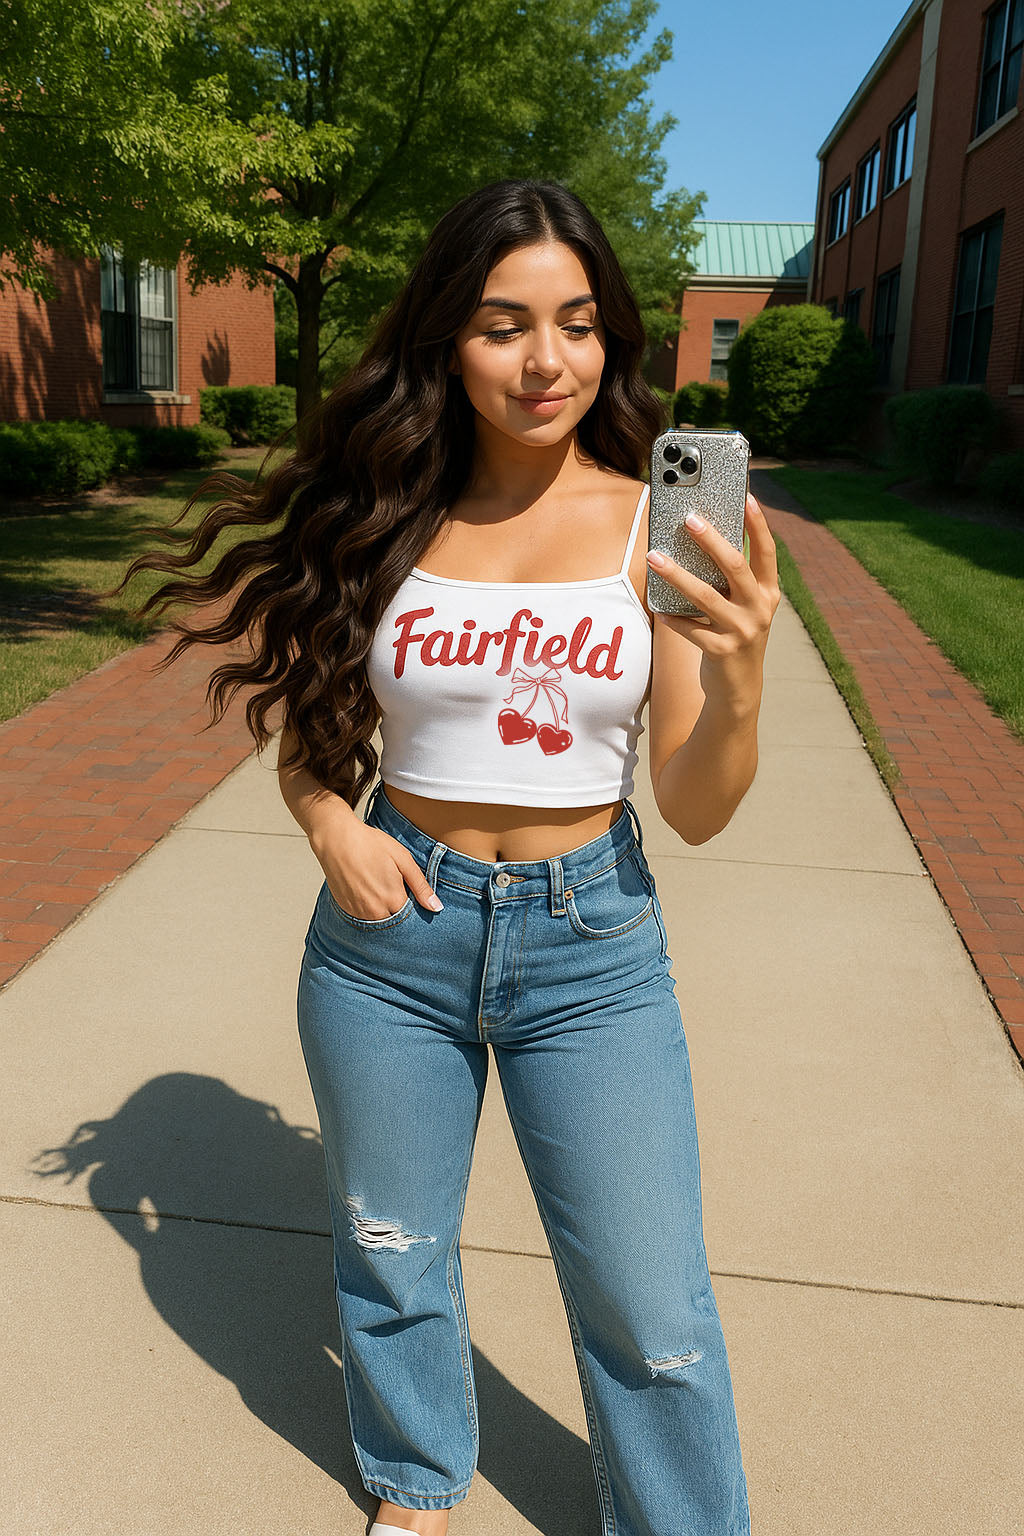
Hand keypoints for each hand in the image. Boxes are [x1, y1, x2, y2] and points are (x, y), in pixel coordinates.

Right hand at [309, 811, 442, 917]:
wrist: (336, 839)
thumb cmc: (371, 845)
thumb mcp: (403, 860)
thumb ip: (421, 886)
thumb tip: (437, 907)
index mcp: (394, 899)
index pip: (412, 919)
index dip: (415, 909)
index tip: (412, 897)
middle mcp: (376, 911)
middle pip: (395, 922)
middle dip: (399, 912)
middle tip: (394, 889)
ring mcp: (358, 912)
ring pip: (378, 922)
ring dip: (383, 912)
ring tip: (379, 888)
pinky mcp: (345, 909)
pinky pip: (362, 918)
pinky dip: (368, 910)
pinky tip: (367, 891)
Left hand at [646, 490, 780, 677]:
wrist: (739, 689)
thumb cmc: (735, 635)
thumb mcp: (744, 607)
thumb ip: (732, 581)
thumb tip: (703, 540)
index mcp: (768, 593)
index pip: (767, 551)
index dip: (758, 523)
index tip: (747, 496)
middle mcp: (760, 609)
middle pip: (736, 566)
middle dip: (712, 540)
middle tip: (689, 519)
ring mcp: (742, 631)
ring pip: (705, 596)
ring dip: (676, 574)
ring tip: (653, 557)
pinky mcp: (721, 651)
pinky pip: (690, 629)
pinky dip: (673, 618)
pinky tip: (659, 609)